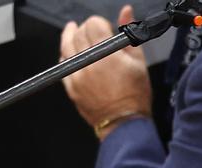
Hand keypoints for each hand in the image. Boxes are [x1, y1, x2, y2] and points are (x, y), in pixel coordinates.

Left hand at [60, 5, 151, 133]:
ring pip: (66, 45)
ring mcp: (77, 73)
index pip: (94, 23)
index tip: (106, 29)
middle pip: (79, 32)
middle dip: (87, 29)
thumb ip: (130, 34)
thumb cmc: (135, 95)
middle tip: (95, 34)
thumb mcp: (139, 62)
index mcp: (107, 52)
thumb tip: (126, 11)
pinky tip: (71, 53)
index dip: (100, 23)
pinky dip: (66, 55)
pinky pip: (62, 63)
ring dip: (70, 36)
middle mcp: (89, 60)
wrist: (124, 123)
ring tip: (74, 32)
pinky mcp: (70, 85)